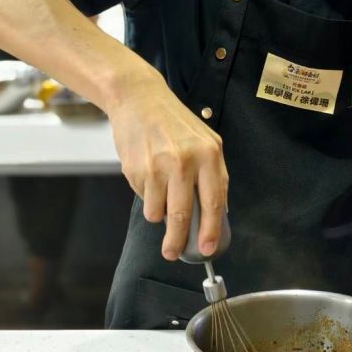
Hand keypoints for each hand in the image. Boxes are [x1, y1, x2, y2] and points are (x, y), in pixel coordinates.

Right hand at [107, 69, 228, 260]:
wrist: (139, 98)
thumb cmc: (174, 123)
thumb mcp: (205, 141)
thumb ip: (212, 174)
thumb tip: (215, 214)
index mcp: (209, 154)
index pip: (214, 201)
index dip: (211, 230)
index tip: (208, 248)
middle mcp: (185, 160)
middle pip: (183, 214)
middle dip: (177, 240)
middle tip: (172, 253)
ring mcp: (159, 165)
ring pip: (158, 212)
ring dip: (157, 213)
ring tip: (158, 193)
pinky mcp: (136, 169)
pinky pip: (143, 198)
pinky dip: (146, 196)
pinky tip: (147, 174)